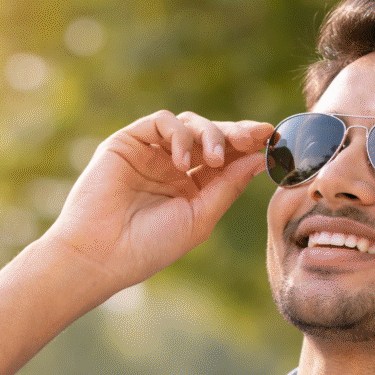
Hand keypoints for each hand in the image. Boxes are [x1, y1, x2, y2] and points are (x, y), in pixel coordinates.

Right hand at [43, 110, 273, 290]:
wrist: (102, 253)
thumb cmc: (150, 246)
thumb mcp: (200, 217)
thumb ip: (228, 185)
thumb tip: (259, 158)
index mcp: (192, 189)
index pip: (227, 159)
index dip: (249, 148)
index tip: (273, 140)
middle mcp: (173, 167)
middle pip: (213, 136)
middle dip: (237, 134)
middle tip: (257, 135)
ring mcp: (151, 152)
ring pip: (191, 124)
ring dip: (210, 135)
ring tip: (211, 160)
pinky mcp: (129, 141)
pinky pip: (162, 121)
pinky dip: (179, 134)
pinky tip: (182, 159)